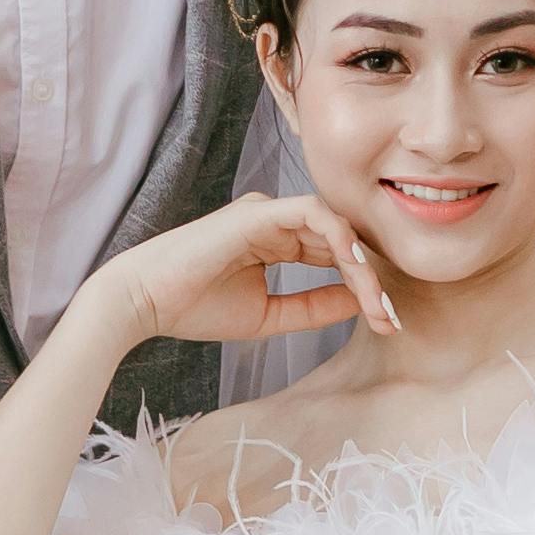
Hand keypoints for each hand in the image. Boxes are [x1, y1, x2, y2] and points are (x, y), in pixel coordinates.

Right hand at [91, 191, 397, 359]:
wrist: (144, 302)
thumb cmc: (194, 307)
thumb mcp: (268, 315)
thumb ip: (313, 307)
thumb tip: (360, 302)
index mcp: (277, 240)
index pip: (335, 254)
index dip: (364, 285)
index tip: (385, 322)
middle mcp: (276, 221)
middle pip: (343, 240)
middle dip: (372, 280)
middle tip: (391, 317)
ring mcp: (268, 212)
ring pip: (336, 228)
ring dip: (362, 267)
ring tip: (377, 303)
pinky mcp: (260, 212)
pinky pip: (316, 215)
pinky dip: (342, 240)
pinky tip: (356, 272)